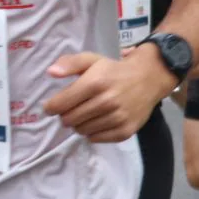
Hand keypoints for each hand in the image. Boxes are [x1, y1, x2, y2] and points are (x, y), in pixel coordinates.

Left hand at [44, 48, 176, 141]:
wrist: (148, 79)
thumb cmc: (114, 70)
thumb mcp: (91, 60)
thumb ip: (70, 64)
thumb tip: (50, 73)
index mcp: (95, 82)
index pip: (60, 104)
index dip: (51, 107)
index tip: (51, 107)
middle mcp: (106, 101)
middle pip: (69, 120)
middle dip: (65, 116)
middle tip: (71, 109)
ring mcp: (117, 118)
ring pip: (82, 130)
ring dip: (79, 124)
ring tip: (86, 114)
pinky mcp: (125, 131)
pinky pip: (96, 139)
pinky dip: (92, 132)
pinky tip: (97, 121)